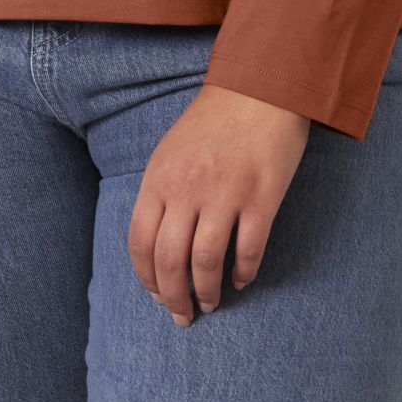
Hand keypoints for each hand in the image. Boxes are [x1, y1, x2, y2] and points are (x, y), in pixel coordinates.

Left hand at [127, 84, 310, 324]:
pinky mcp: (261, 198)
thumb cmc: (214, 120)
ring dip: (206, 292)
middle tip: (182, 315)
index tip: (156, 295)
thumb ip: (162, 191)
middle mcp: (188, 188)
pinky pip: (248, 250)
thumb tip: (157, 244)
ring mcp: (225, 194)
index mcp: (160, 177)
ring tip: (210, 302)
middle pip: (170, 261)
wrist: (260, 86)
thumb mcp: (172, 150)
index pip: (140, 242)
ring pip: (206, 262)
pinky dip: (242, 273)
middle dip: (173, 297)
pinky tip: (240, 279)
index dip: (146, 277)